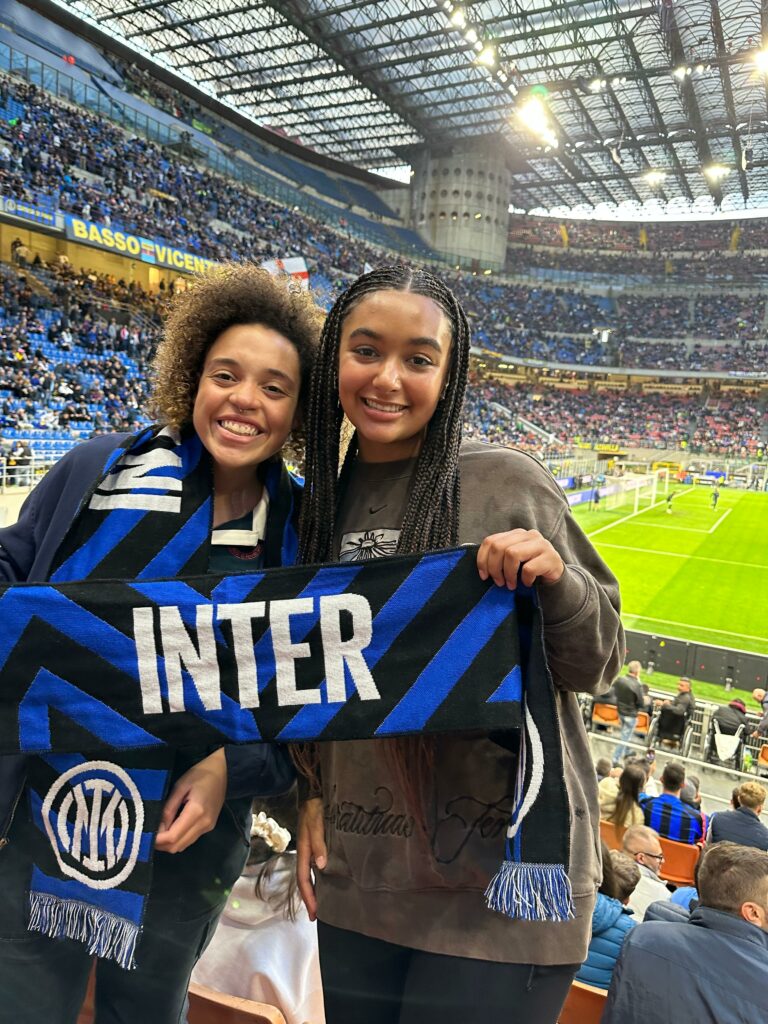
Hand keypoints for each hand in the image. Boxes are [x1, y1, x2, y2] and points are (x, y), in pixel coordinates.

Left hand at [155, 748, 227, 853]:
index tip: (144, 833)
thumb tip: (157, 827)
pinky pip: (189, 840)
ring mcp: (208, 827)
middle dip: (160, 845)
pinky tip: (170, 829)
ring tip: (157, 832)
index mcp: (196, 812)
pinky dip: (177, 839)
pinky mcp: (209, 827)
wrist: (224, 771)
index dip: (157, 840)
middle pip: (177, 846)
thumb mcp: (180, 786)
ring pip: (183, 846)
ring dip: (168, 844)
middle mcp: (204, 824)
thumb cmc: (201, 773)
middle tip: (148, 834)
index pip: (173, 836)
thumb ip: (169, 808)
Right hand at [296, 797, 326, 921]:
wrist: (313, 791)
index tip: (314, 913)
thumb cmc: (315, 808)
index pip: (303, 879)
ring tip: (321, 902)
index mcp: (303, 850)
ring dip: (313, 888)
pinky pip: (314, 864)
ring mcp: (309, 847)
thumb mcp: (316, 824)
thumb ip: (319, 844)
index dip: (308, 896)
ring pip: (309, 873)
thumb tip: (320, 867)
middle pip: (304, 879)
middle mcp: (305, 851)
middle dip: (309, 897)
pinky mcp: (315, 842)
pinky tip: (326, 879)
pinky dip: (318, 876)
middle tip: (316, 914)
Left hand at [477, 529, 564, 589]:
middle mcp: (528, 535)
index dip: (483, 559)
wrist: (555, 578)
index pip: (491, 541)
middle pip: (499, 547)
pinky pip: (529, 568)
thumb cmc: (530, 569)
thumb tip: (482, 568)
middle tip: (499, 582)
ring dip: (508, 574)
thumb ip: (499, 557)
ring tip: (511, 585)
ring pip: (512, 554)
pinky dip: (525, 580)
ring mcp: (541, 544)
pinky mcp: (550, 557)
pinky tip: (527, 583)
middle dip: (494, 568)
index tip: (484, 575)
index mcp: (516, 534)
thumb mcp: (513, 561)